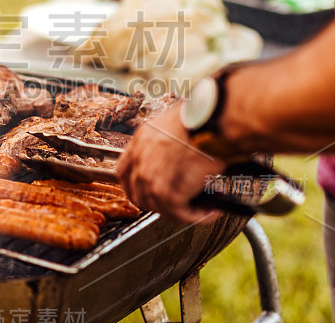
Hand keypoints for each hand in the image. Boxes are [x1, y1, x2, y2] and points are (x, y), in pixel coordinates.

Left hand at [116, 105, 226, 222]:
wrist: (209, 120)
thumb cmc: (200, 118)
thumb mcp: (174, 125)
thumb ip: (168, 143)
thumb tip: (179, 159)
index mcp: (140, 140)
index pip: (125, 171)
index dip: (137, 186)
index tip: (150, 191)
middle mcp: (139, 159)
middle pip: (137, 194)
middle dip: (158, 204)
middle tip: (179, 204)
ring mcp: (149, 176)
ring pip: (158, 207)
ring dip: (180, 212)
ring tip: (201, 209)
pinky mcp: (166, 191)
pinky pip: (179, 212)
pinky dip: (196, 216)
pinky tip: (209, 211)